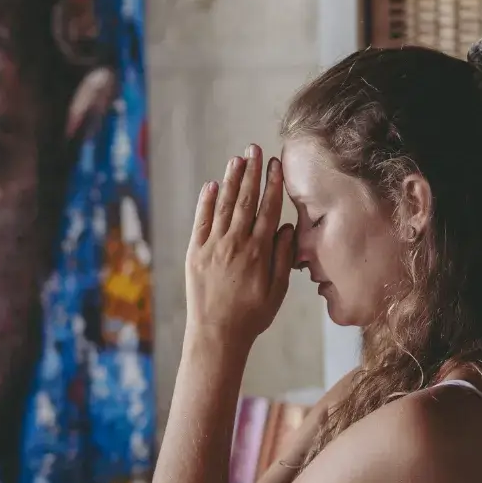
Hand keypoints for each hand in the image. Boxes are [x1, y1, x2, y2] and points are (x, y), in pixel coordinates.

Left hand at [186, 144, 295, 353]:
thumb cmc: (252, 315)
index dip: (272, 184)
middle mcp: (235, 244)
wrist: (216, 334)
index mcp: (259, 251)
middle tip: (255, 148)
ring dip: (232, 180)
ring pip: (224, 206)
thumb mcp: (278, 290)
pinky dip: (206, 202)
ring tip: (237, 159)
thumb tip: (287, 227)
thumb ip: (284, 257)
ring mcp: (212, 247)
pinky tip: (212, 185)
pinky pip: (201, 221)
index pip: (268, 209)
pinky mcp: (194, 253)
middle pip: (246, 200)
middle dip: (252, 172)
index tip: (275, 164)